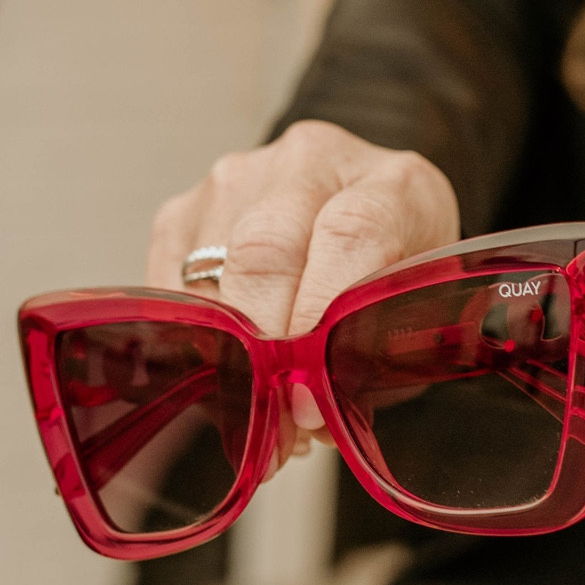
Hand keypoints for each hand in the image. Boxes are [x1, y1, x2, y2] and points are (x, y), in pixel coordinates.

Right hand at [147, 120, 458, 465]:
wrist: (365, 212)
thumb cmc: (396, 267)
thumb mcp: (414, 308)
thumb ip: (371, 350)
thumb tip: (307, 416)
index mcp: (391, 183)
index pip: (349, 233)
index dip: (320, 315)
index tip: (310, 393)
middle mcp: (311, 162)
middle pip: (264, 249)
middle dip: (261, 348)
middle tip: (274, 422)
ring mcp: (241, 178)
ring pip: (209, 271)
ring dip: (225, 355)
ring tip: (256, 408)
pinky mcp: (187, 208)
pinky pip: (171, 286)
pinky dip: (195, 342)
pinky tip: (227, 370)